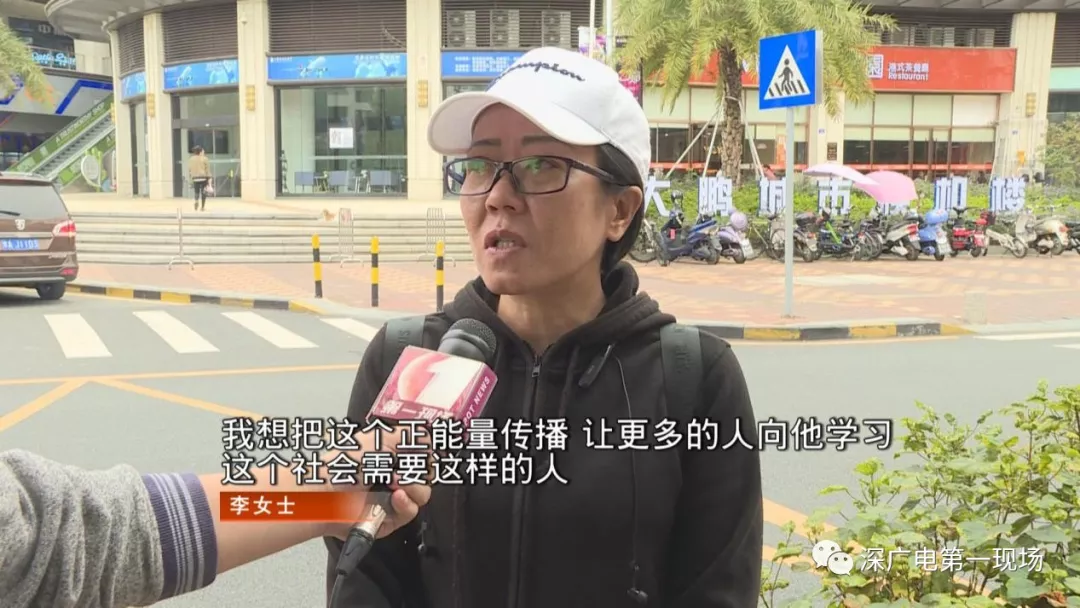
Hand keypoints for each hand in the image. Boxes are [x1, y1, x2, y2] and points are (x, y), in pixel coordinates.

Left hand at [324, 425, 431, 539]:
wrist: (326, 494)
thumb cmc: (343, 463)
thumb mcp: (381, 437)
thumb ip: (410, 433)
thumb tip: (431, 434)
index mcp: (390, 456)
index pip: (422, 454)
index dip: (427, 453)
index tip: (427, 451)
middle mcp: (392, 476)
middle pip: (426, 475)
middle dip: (420, 469)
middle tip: (405, 466)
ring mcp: (392, 498)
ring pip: (422, 494)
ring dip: (413, 486)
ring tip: (394, 482)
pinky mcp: (389, 519)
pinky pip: (411, 512)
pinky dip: (406, 503)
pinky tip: (396, 497)